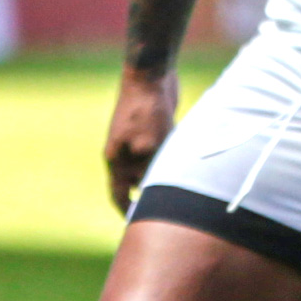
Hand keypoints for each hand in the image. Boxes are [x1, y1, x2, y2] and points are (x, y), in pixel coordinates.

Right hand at [105, 70, 177, 212]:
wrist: (150, 74)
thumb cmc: (147, 110)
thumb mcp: (149, 145)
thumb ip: (150, 169)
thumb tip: (152, 189)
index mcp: (116, 158)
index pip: (118, 193)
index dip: (127, 211)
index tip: (138, 227)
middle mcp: (124, 152)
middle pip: (136, 183)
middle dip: (149, 197)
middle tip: (169, 212)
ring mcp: (137, 140)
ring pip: (150, 168)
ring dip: (163, 177)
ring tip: (181, 191)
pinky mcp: (152, 130)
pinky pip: (161, 153)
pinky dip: (170, 160)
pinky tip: (184, 165)